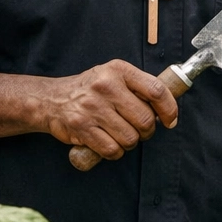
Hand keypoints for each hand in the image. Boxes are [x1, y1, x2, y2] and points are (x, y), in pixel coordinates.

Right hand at [44, 60, 177, 161]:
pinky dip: (115, 152)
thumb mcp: (113, 76)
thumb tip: (166, 109)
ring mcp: (92, 107)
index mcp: (119, 70)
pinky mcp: (82, 127)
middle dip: (147, 131)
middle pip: (145, 119)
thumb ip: (138, 87)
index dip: (169, 109)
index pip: (156, 90)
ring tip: (121, 135)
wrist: (51, 99)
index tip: (170, 120)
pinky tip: (109, 142)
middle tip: (140, 130)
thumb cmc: (90, 90)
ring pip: (130, 138)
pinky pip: (112, 149)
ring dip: (130, 143)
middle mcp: (106, 86)